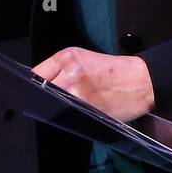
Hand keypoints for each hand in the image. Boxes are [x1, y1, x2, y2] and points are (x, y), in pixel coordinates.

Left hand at [31, 46, 155, 121]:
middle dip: (41, 96)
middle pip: (40, 89)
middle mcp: (69, 72)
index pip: (36, 72)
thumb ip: (61, 69)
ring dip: (54, 107)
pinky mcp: (85, 108)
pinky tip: (76, 112)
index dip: (32, 83)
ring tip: (66, 106)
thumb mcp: (84, 59)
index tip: (31, 90)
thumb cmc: (114, 70)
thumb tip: (39, 84)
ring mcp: (76, 91)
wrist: (141, 80)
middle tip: (49, 100)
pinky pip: (66, 115)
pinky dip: (67, 115)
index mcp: (68, 56)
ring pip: (51, 104)